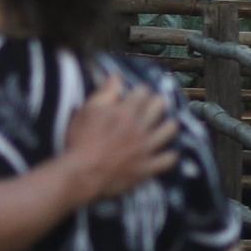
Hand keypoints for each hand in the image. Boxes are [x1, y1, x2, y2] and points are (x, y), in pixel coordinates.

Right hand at [61, 78, 179, 197]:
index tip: (138, 92)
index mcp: (125, 112)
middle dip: (157, 102)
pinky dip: (170, 154)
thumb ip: (104, 93)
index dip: (140, 90)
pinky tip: (167, 152)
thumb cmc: (80, 140)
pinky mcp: (147, 167)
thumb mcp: (87, 112)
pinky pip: (168, 159)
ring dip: (168, 125)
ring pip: (169, 131)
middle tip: (154, 104)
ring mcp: (146, 148)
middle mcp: (140, 127)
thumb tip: (117, 77)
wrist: (82, 173)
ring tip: (166, 124)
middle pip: (159, 107)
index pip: (142, 92)